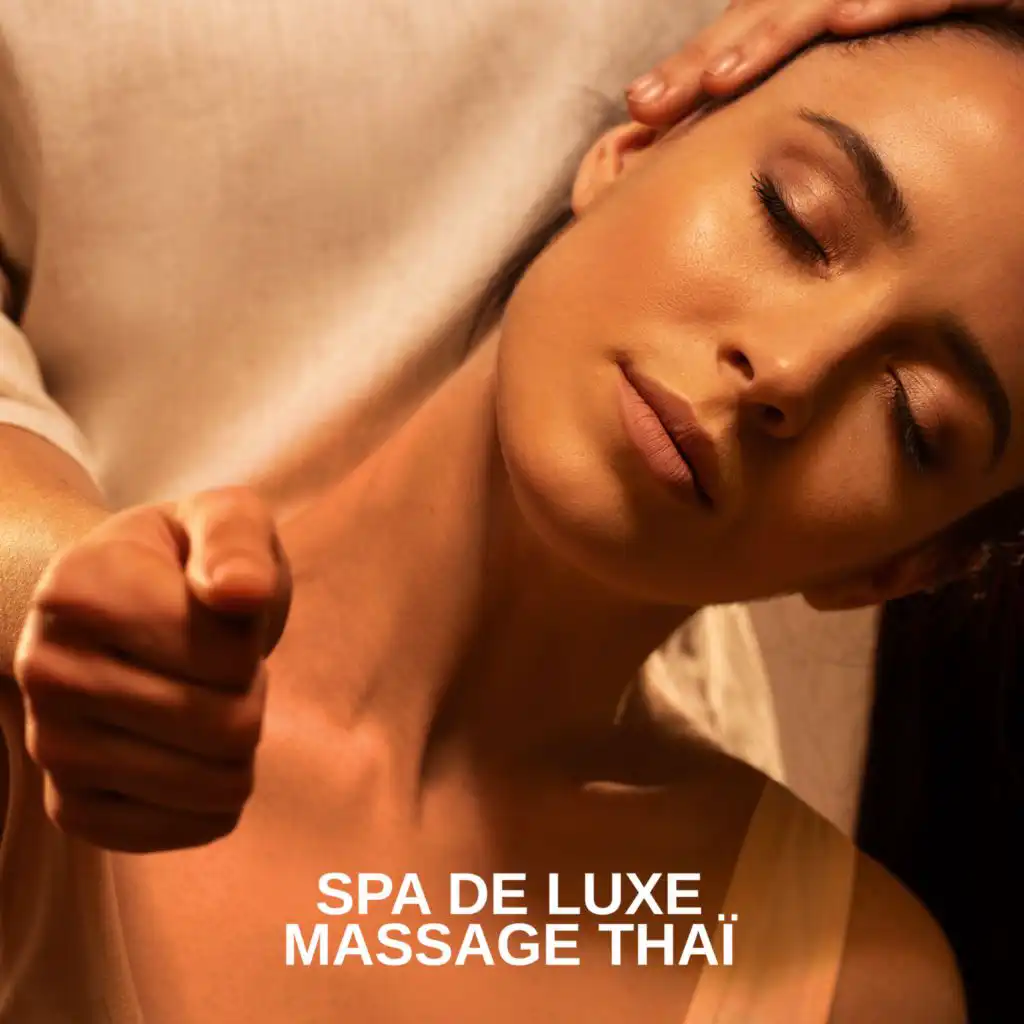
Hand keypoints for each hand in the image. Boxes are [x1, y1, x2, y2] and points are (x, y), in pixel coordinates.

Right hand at [13, 486, 290, 852]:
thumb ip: (238, 542)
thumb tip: (240, 594)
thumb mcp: (222, 519)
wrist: (117, 611)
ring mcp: (52, 747)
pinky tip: (192, 747)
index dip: (249, 637)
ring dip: (240, 741)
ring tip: (203, 695)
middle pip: (229, 727)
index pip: (228, 656)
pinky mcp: (74, 808)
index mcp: (75, 588)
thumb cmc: (185, 562)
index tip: (216, 611)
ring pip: (219, 784)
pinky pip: (195, 828)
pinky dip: (218, 792)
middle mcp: (44, 671)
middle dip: (250, 691)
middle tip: (218, 662)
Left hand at [626, 0, 1022, 125]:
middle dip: (708, 57)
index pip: (756, 34)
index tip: (642, 114)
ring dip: (773, 31)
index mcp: (838, 10)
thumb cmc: (984, 61)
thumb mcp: (891, 86)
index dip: (696, 70)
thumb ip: (830, 109)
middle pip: (773, 10)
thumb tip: (755, 174)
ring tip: (720, 79)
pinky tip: (849, 19)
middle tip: (647, 103)